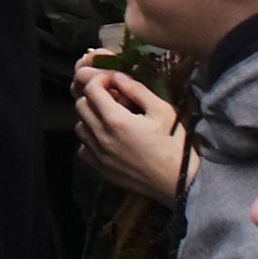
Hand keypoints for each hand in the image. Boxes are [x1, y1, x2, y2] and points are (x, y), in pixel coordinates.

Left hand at [71, 61, 186, 198]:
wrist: (178, 181)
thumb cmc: (173, 145)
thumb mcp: (162, 111)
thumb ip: (137, 91)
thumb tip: (118, 77)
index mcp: (116, 120)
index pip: (91, 90)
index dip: (101, 80)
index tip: (113, 83)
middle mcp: (102, 137)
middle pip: (81, 106)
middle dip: (94, 97)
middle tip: (112, 99)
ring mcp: (99, 155)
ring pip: (79, 126)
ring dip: (90, 118)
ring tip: (110, 119)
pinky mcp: (101, 169)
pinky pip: (83, 149)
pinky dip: (90, 140)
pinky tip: (108, 139)